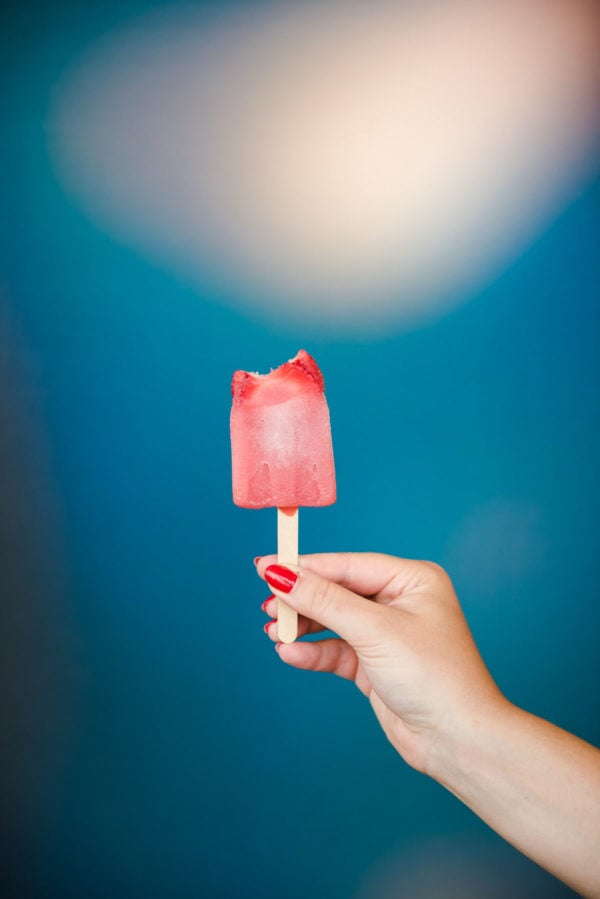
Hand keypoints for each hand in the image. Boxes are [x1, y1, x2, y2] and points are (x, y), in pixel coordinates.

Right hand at [256, 553, 504, 775]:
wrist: (457, 741)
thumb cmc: (434, 677)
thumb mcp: (374, 631)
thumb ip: (324, 601)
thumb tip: (280, 574)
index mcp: (412, 580)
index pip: (348, 565)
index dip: (306, 567)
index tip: (266, 567)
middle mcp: (400, 602)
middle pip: (337, 592)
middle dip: (301, 600)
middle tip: (267, 605)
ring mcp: (386, 635)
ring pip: (332, 622)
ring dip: (303, 627)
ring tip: (274, 632)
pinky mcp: (375, 665)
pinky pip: (336, 650)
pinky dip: (313, 652)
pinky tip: (290, 654)